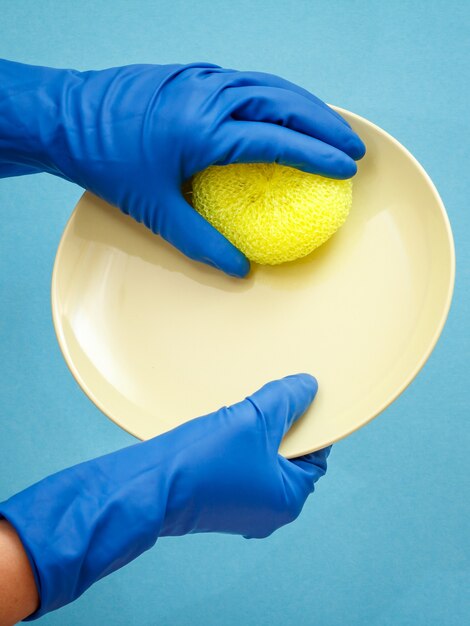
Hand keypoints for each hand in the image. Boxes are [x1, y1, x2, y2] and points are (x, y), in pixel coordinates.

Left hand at [0, 60, 364, 275]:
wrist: (65, 116)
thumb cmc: (107, 163)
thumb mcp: (155, 210)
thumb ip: (201, 243)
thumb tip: (238, 271)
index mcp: (203, 129)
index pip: (276, 140)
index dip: (317, 155)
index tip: (346, 170)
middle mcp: (209, 95)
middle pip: (285, 102)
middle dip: (326, 124)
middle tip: (354, 147)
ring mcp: (201, 78)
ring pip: (270, 84)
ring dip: (306, 104)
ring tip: (332, 127)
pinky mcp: (192, 73)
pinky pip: (248, 80)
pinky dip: (277, 94)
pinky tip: (286, 110)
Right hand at [0, 374, 329, 618]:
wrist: (146, 486)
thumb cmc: (203, 461)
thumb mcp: (254, 419)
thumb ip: (286, 399)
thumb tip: (308, 385)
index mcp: (288, 499)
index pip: (316, 455)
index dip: (313, 423)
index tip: (304, 397)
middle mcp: (269, 511)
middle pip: (288, 456)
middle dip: (282, 425)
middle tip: (276, 395)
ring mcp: (241, 507)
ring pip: (261, 459)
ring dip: (257, 432)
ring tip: (248, 406)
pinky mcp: (217, 500)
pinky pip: (238, 465)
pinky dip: (238, 443)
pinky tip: (227, 422)